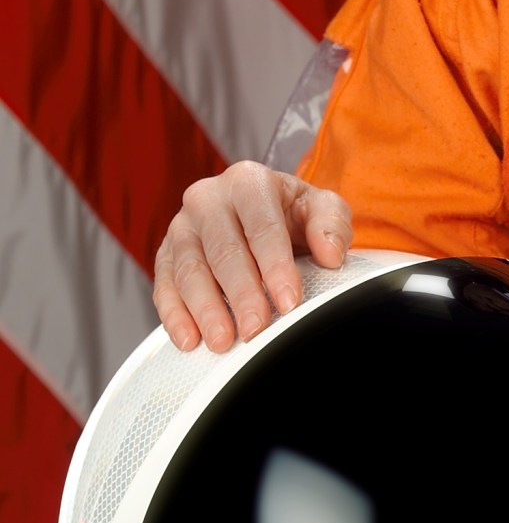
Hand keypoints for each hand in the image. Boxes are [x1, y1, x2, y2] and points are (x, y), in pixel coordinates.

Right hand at [153, 162, 352, 351]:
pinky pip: (165, 286)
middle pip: (223, 251)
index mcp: (248, 181)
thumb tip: (330, 254)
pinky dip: (175, 315)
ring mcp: (181, 227)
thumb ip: (330, 225)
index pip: (262, 226)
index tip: (289, 302)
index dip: (276, 266)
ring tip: (223, 342)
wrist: (261, 213)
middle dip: (241, 294)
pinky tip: (189, 339)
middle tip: (255, 329)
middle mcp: (208, 199)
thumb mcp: (321, 208)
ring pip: (189, 270)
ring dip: (205, 310)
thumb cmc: (292, 212)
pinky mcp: (165, 254)